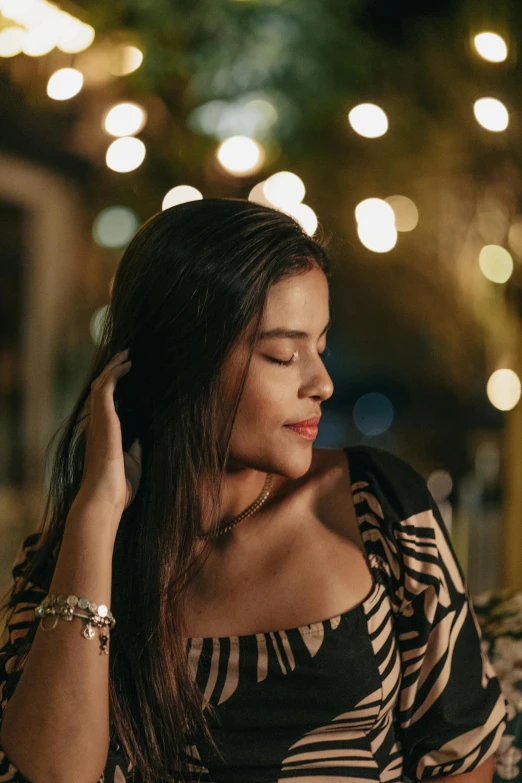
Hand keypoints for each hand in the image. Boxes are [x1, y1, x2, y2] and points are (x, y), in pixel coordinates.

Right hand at [76, 349, 141, 526]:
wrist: (105, 498)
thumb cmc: (118, 487)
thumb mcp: (133, 462)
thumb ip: (136, 447)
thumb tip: (145, 437)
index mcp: (102, 435)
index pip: (105, 405)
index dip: (113, 387)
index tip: (126, 375)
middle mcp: (95, 425)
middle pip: (100, 389)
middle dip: (112, 371)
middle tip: (126, 357)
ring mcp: (97, 421)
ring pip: (101, 384)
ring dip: (114, 367)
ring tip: (127, 355)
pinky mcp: (103, 418)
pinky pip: (105, 388)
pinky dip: (115, 373)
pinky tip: (127, 364)